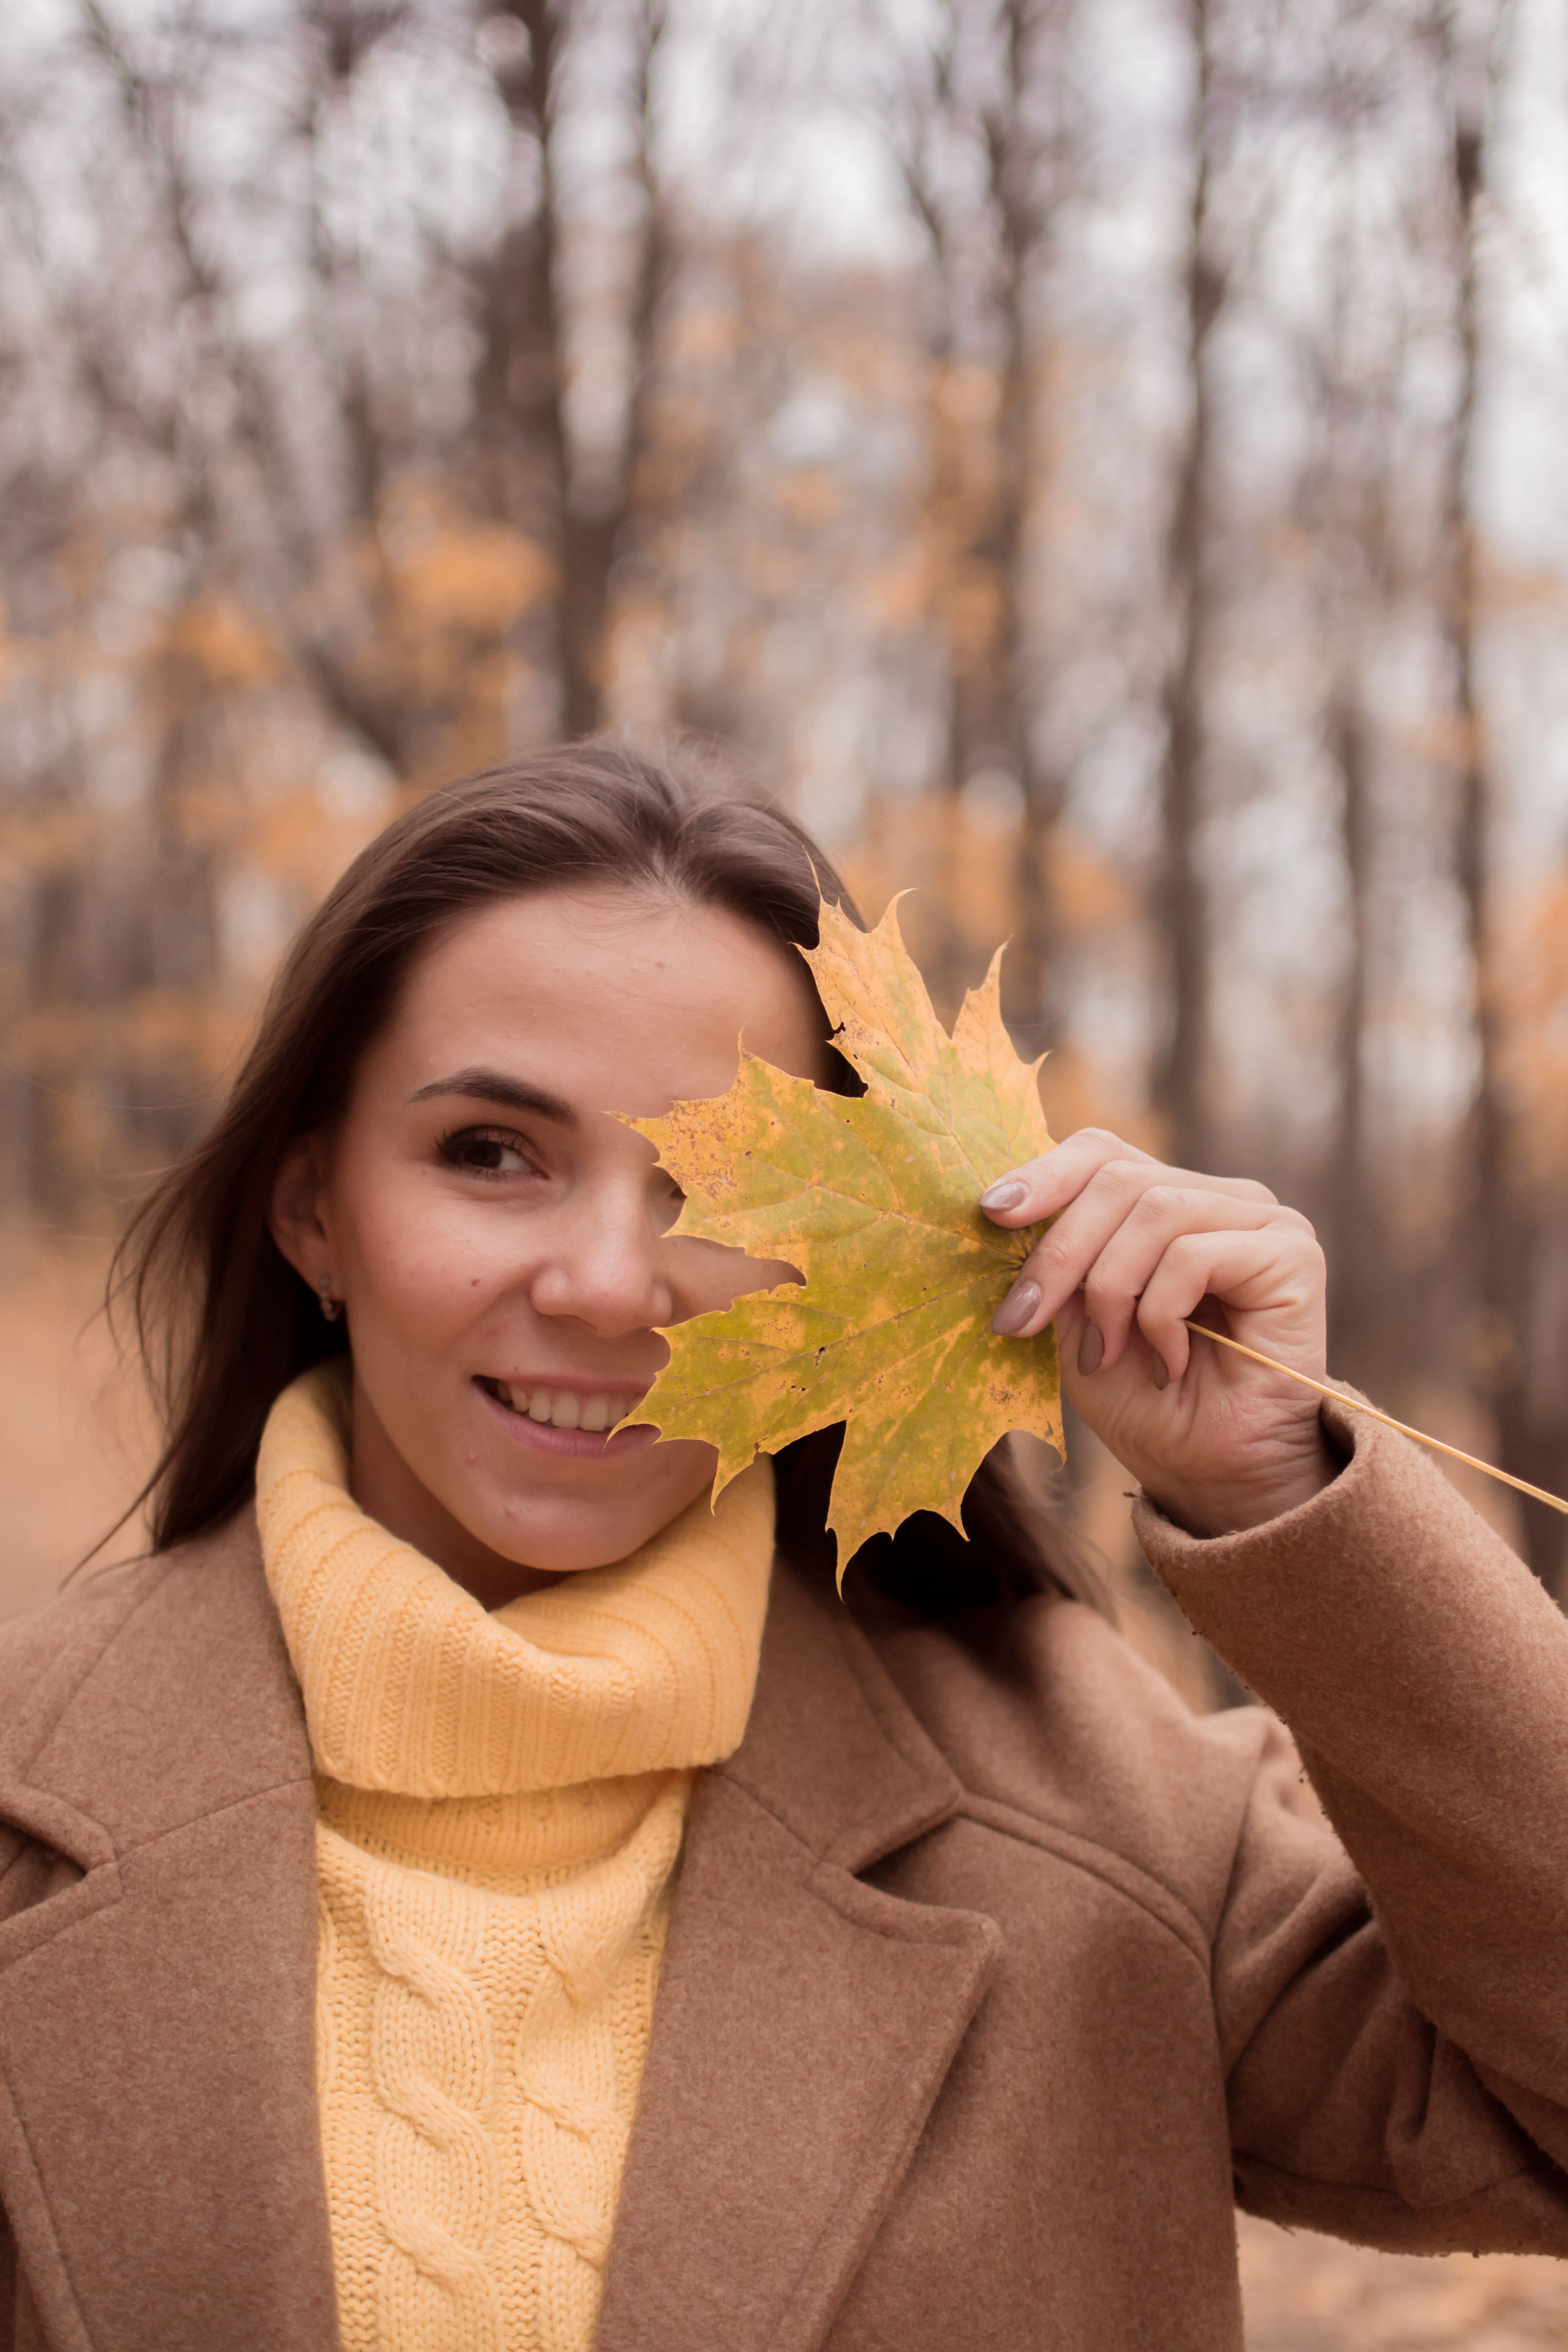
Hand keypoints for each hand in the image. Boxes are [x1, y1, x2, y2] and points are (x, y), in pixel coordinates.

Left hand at [980, 1128, 1336, 1536]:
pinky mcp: (1292, 1255)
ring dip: (1111, 1291)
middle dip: (1061, 1252)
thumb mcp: (1079, 1326)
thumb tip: (1008, 1209)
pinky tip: (1168, 1362)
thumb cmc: (1151, 1408)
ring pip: (1154, 1210)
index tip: (992, 1213)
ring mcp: (1263, 1221)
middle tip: (1026, 1320)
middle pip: (1119, 1177)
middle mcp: (1221, 1200)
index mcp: (1171, 1205)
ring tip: (1109, 1354)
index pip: (1104, 1153)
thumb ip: (1061, 1265)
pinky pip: (1195, 1253)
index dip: (1045, 1174)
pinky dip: (1161, 1313)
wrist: (1217, 1479)